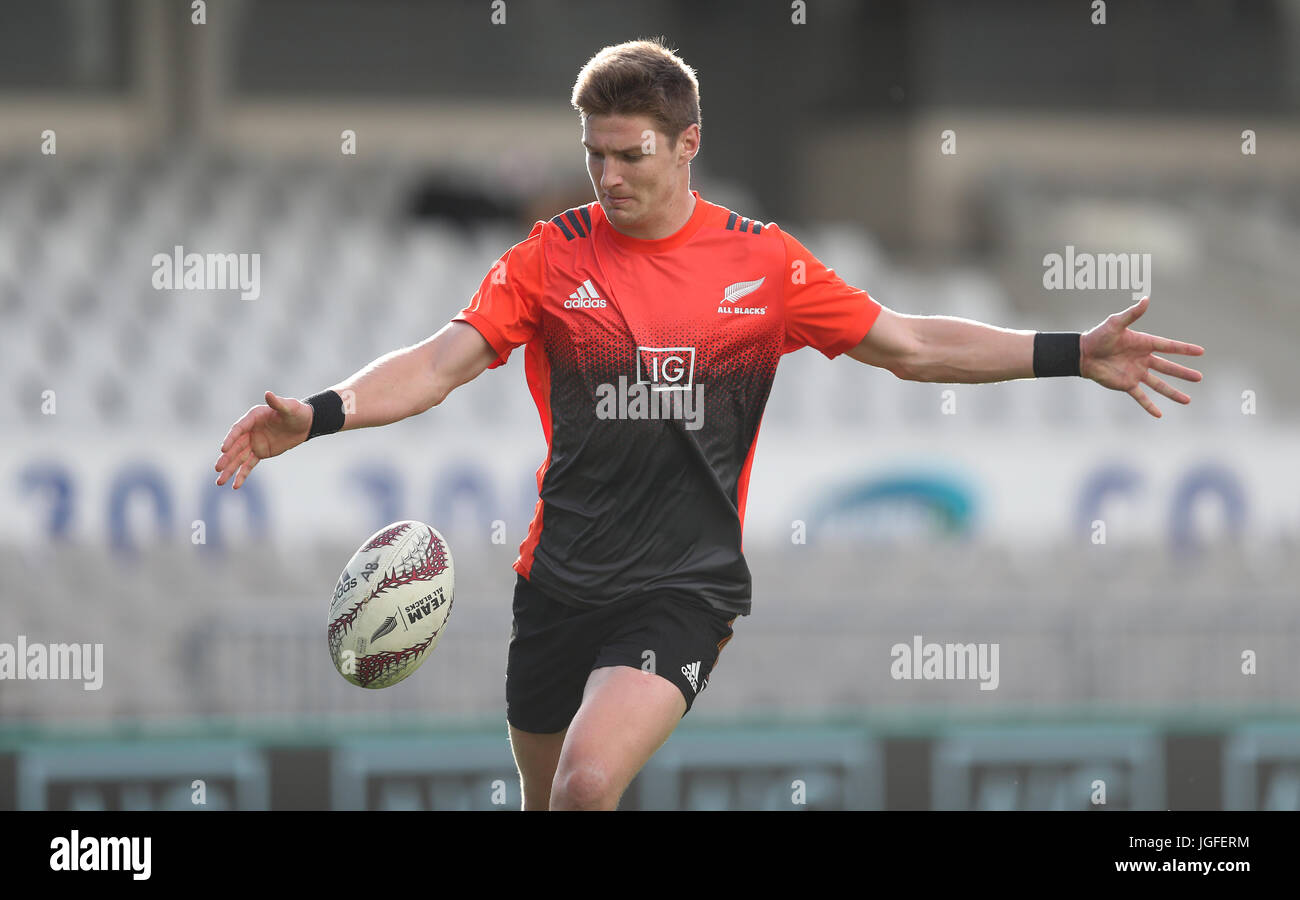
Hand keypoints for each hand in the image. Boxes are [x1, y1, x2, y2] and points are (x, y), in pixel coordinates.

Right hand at [214, 391, 313, 488]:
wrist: (305, 423)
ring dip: (229, 469)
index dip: (230, 438)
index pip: (238, 429)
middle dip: (226, 458)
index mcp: (253, 417)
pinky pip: (249, 465)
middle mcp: (249, 430)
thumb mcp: (289, 407)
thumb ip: (277, 403)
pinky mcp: (260, 453)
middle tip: (217, 468)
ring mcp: (253, 442)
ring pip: (239, 458)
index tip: (223, 449)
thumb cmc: (297, 412)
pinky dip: (242, 474)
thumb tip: (268, 394)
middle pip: (235, 446)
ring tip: (219, 482)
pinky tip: (235, 485)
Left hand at [1080, 296, 1203, 417]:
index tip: (1200, 351)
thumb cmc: (1098, 336)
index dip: (1184, 349)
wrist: (1082, 354)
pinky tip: (1159, 415)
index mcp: (1144, 343)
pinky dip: (1149, 406)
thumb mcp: (1115, 323)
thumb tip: (1146, 298)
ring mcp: (1136, 373)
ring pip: (1159, 384)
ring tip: (1188, 401)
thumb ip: (1132, 314)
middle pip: (1168, 367)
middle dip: (1183, 373)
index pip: (1168, 347)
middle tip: (1200, 378)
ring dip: (1173, 392)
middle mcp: (1143, 359)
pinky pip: (1140, 397)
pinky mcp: (1126, 384)